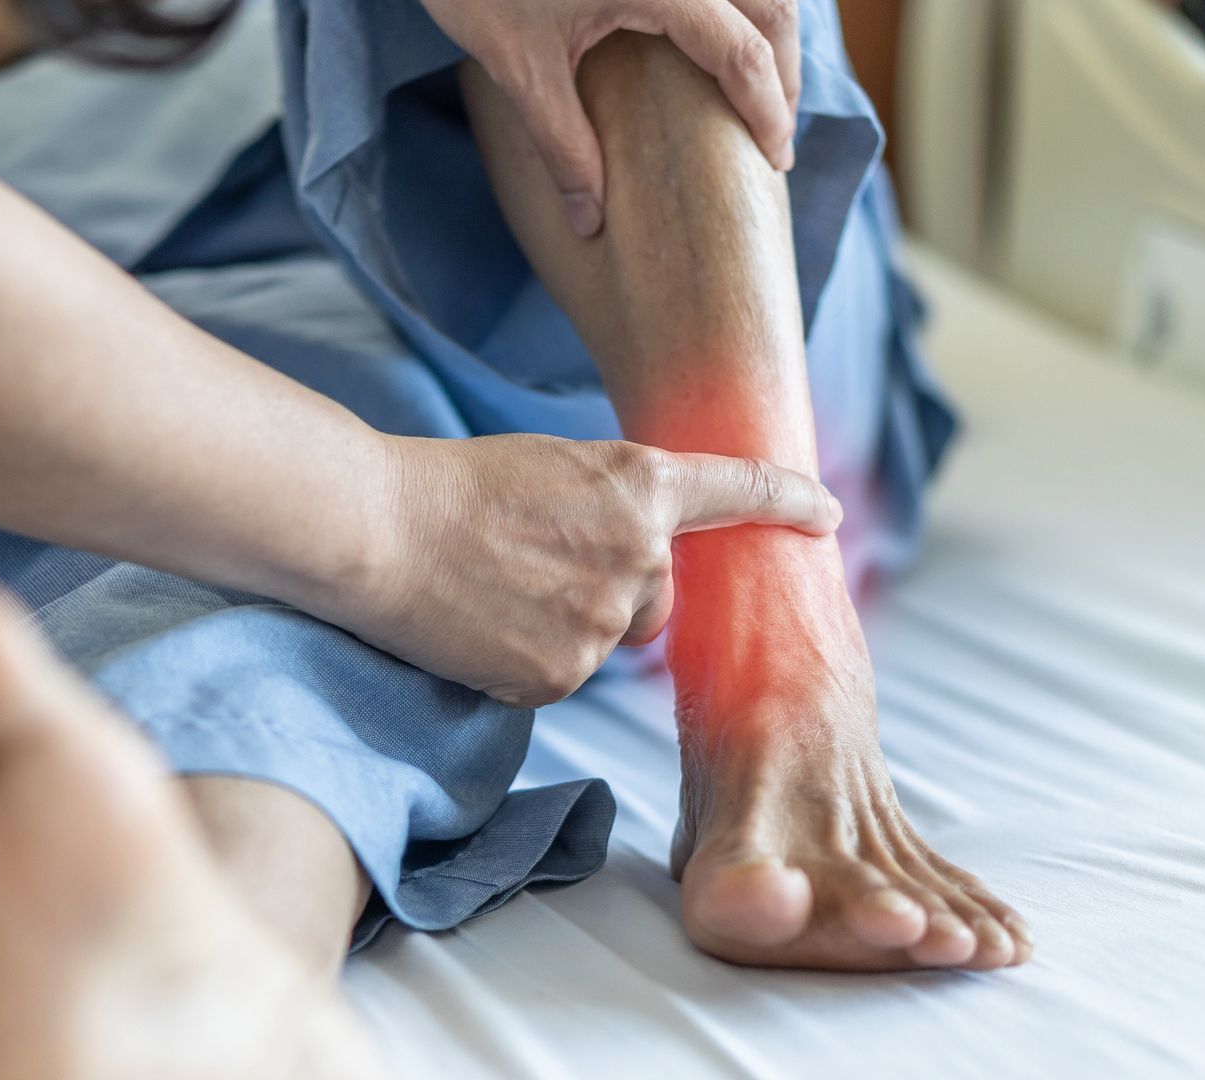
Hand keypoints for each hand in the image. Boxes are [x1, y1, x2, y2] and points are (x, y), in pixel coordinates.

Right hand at [321, 433, 840, 708]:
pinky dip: (527, 660)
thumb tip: (643, 554)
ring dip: (568, 625)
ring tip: (497, 589)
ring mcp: (604, 622)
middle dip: (617, 590)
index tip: (825, 513)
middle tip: (538, 564)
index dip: (787, 500)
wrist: (379, 531)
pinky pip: (562, 677)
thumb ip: (616, 505)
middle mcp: (640, 555)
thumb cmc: (453, 487)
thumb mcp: (554, 467)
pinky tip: (483, 626)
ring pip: (611, 641)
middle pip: (662, 598)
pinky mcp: (561, 676)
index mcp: (639, 485)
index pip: (738, 491)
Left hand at [421, 0, 799, 236]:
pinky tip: (719, 35)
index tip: (775, 159)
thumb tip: (591, 221)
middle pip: (773, 7)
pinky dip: (737, 1)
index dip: (768, 110)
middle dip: (784, 70)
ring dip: (767, 27)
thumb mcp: (519, 69)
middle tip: (774, 128)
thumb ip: (564, 147)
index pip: (744, 54)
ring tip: (757, 83)